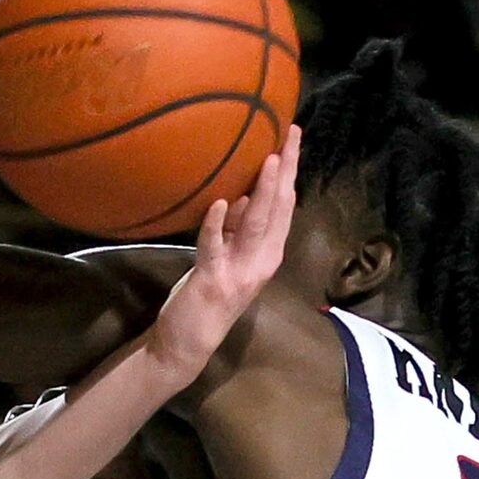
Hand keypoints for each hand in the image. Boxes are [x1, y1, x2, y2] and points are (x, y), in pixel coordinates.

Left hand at [147, 125, 301, 387]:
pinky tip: (218, 203)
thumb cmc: (206, 298)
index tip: (292, 137)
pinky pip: (214, 247)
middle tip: (289, 133)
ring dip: (263, 190)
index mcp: (268, 253)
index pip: (285, 206)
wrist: (186, 345)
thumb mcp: (227, 258)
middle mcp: (261, 261)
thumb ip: (236, 230)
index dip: (291, 171)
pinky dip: (216, 224)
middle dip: (286, 169)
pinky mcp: (212, 280)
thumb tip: (240, 195)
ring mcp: (239, 271)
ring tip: (269, 158)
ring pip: (255, 224)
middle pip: (279, 208)